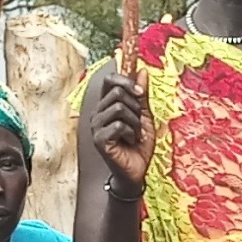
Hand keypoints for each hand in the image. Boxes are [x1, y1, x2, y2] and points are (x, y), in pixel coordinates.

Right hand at [91, 65, 154, 195]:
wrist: (137, 171)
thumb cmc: (139, 145)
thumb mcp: (144, 116)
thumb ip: (142, 95)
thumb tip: (142, 71)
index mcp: (107, 104)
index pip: (110, 80)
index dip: (126, 81)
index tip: (141, 92)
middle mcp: (98, 112)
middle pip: (117, 92)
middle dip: (135, 107)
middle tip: (139, 124)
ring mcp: (96, 125)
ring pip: (118, 107)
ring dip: (135, 122)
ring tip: (135, 135)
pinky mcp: (99, 139)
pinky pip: (118, 125)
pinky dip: (131, 133)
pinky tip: (130, 142)